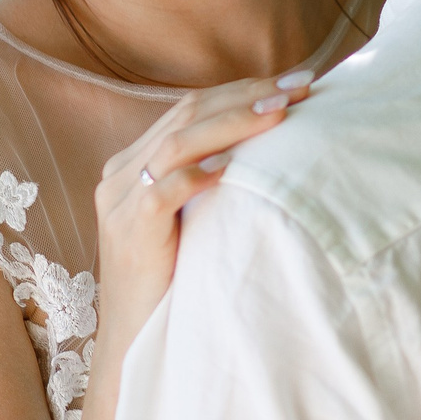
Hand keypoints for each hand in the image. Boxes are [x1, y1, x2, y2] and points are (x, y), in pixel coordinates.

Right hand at [92, 71, 311, 348]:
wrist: (136, 338)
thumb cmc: (175, 276)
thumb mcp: (192, 216)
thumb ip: (210, 177)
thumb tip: (275, 139)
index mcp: (133, 162)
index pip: (191, 107)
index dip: (243, 89)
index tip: (295, 81)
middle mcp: (121, 173)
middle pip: (188, 114)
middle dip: (247, 96)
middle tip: (300, 86)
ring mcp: (120, 202)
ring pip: (178, 143)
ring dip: (233, 123)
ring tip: (280, 113)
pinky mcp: (130, 232)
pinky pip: (163, 190)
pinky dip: (199, 174)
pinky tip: (234, 167)